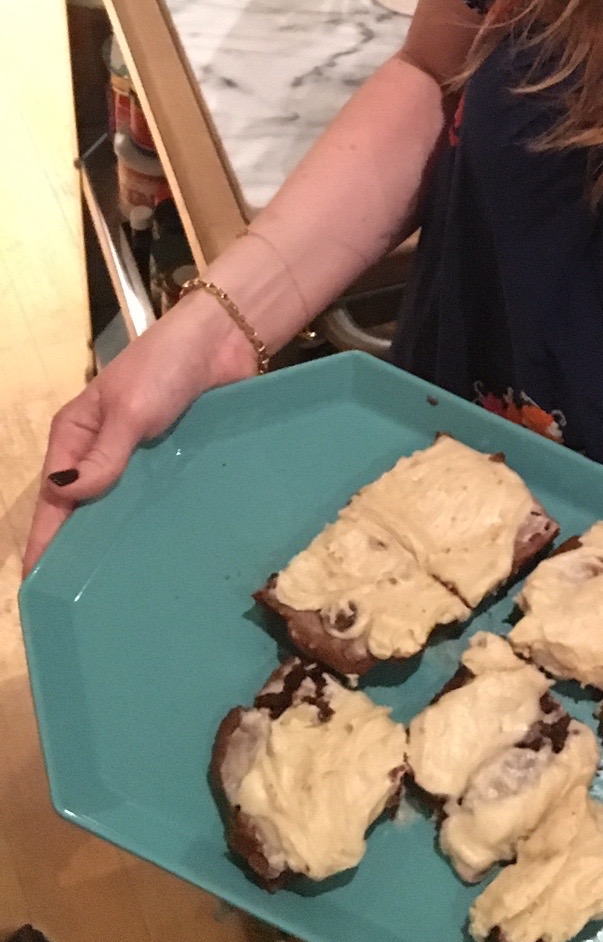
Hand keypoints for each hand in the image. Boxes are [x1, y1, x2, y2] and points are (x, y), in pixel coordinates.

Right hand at [22, 289, 258, 576]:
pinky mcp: (177, 462)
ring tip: (128, 590)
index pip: (53, 499)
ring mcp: (142, 460)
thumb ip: (105, 453)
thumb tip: (70, 496)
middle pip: (87, 511)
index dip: (44, 541)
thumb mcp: (129, 408)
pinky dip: (161, 522)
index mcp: (75, 437)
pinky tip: (168, 555)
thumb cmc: (165, 363)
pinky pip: (163, 499)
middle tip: (87, 604)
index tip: (38, 586)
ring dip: (125, 541)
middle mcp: (103, 453)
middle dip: (84, 552)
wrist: (225, 338)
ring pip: (125, 510)